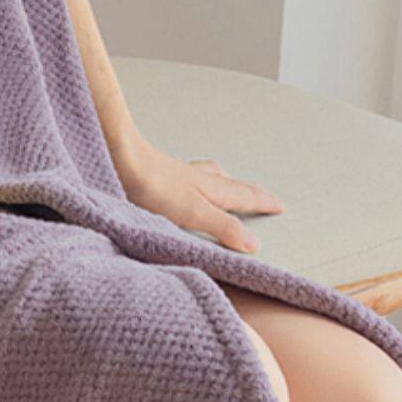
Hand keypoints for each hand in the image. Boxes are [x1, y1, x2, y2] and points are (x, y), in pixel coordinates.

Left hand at [109, 131, 284, 254]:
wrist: (120, 159)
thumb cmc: (154, 188)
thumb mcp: (194, 213)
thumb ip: (223, 226)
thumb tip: (254, 243)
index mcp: (211, 189)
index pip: (243, 197)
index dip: (262, 202)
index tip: (280, 205)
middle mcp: (198, 179)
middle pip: (231, 184)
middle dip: (249, 190)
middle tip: (263, 192)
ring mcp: (179, 175)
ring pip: (210, 176)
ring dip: (225, 180)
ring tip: (229, 182)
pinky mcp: (160, 175)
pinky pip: (188, 175)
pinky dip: (198, 177)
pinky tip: (186, 181)